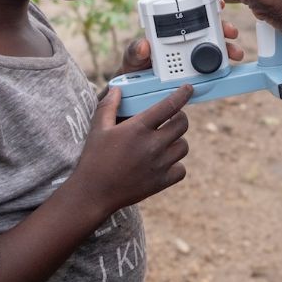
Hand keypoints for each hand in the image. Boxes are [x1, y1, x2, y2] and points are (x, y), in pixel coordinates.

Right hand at [71, 85, 193, 215]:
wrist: (93, 193)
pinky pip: (181, 169)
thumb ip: (108, 106)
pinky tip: (164, 163)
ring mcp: (159, 164)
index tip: (188, 89)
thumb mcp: (98, 128)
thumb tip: (116, 89)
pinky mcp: (161, 182)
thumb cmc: (95, 159)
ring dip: (177, 141)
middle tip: (172, 119)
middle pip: (182, 124)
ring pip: (183, 146)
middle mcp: (153, 145)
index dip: (182, 95)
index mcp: (138, 129)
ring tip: (165, 142)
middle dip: (179, 118)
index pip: (169, 106)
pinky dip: (176, 165)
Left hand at [107, 0, 244, 82]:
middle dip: (224, 28)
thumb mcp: (132, 60)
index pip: (192, 13)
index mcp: (170, 31)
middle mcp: (185, 40)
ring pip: (216, 48)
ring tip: (235, 54)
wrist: (138, 92)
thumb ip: (134, 52)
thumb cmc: (135, 69)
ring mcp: (193, 56)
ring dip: (229, 48)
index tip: (220, 6)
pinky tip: (231, 67)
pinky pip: (214, 67)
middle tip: (231, 32)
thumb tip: (143, 45)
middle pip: (210, 28)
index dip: (208, 6)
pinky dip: (224, 66)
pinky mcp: (198, 72)